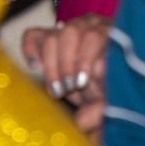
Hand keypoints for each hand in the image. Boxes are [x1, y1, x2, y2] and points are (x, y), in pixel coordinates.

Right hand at [23, 13, 111, 140]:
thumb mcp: (114, 102)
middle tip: (68, 88)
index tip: (81, 82)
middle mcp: (92, 24)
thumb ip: (103, 110)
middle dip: (66, 63)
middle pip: (71, 32)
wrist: (106, 86)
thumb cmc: (113, 91)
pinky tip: (35, 66)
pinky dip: (30, 49)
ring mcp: (71, 27)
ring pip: (53, 36)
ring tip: (57, 90)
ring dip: (51, 65)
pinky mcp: (53, 35)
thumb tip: (81, 121)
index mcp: (114, 33)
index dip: (85, 59)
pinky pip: (34, 35)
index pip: (95, 36)